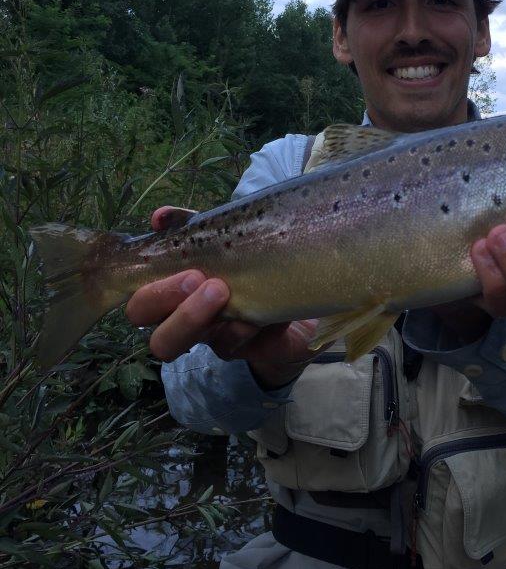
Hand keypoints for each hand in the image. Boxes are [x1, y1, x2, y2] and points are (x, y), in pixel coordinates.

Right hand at [125, 207, 316, 387]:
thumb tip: (158, 217)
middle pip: (154, 335)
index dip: (146, 287)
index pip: (140, 306)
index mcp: (177, 300)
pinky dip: (245, 326)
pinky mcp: (249, 350)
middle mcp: (189, 325)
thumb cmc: (252, 262)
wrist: (302, 294)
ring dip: (194, 318)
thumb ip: (190, 226)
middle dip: (167, 302)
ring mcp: (216, 340)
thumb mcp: (222, 238)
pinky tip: (260, 311)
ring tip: (221, 290)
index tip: (172, 257)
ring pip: (179, 347)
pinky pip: (236, 346)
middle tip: (196, 277)